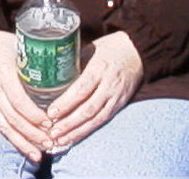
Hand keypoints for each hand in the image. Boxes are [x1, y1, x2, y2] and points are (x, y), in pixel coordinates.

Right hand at [0, 26, 52, 162]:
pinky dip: (14, 140)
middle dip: (32, 132)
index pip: (17, 98)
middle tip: (51, 141)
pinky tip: (28, 149)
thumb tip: (70, 67)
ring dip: (24, 141)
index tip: (50, 122)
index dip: (34, 114)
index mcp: (1, 69)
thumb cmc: (2, 45)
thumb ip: (38, 59)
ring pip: (5, 126)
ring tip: (41, 152)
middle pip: (12, 117)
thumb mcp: (19, 46)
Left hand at [43, 31, 143, 148]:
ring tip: (60, 141)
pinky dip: (88, 130)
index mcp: (100, 67)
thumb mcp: (91, 49)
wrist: (138, 52)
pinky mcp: (120, 104)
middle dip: (69, 123)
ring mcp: (116, 96)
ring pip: (96, 119)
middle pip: (88, 109)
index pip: (82, 89)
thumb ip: (75, 62)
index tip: (51, 113)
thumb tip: (51, 74)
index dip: (66, 103)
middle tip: (52, 133)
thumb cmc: (110, 47)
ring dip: (77, 132)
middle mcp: (109, 85)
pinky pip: (103, 120)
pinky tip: (75, 137)